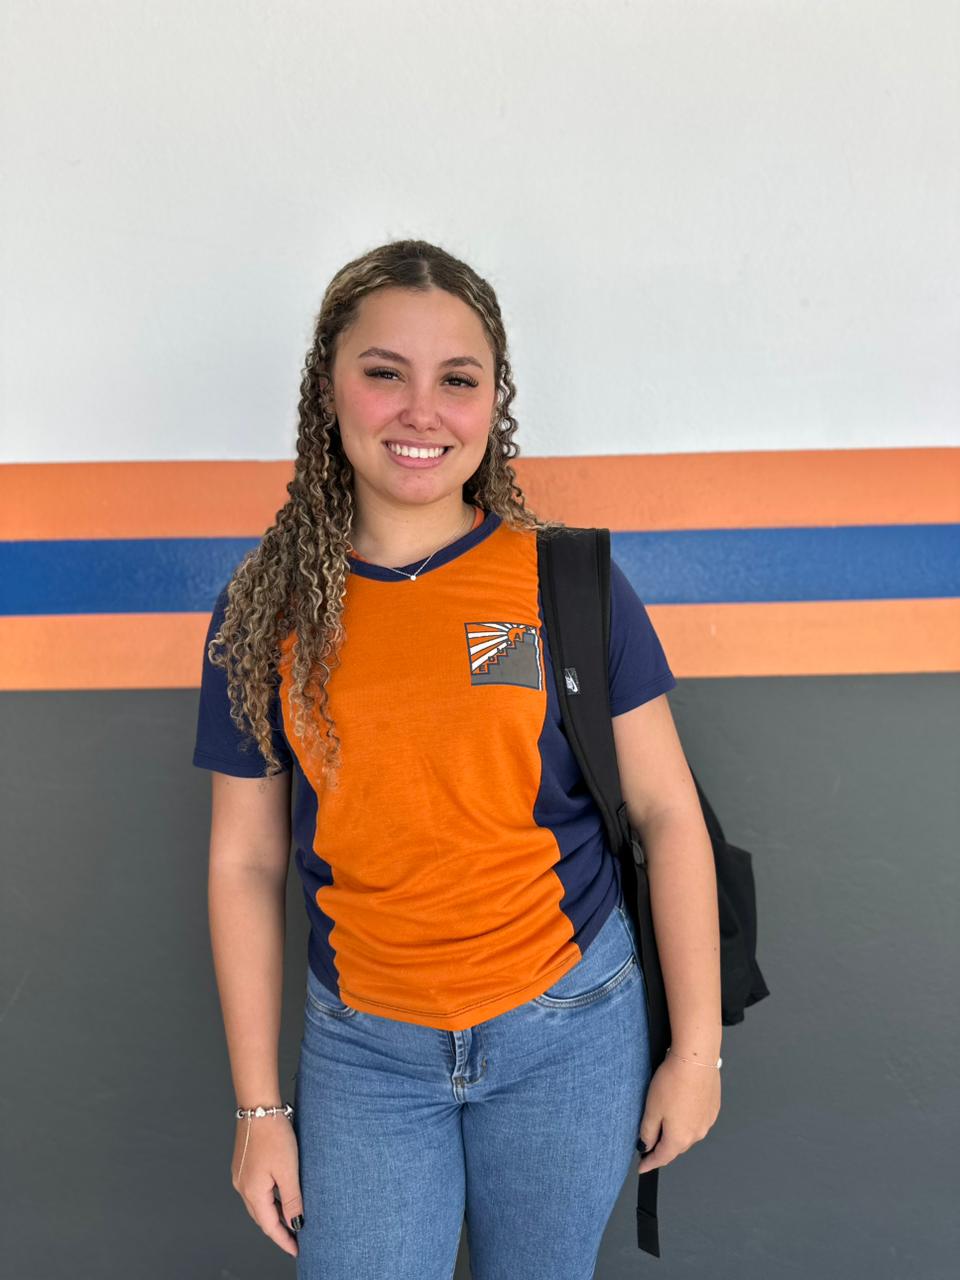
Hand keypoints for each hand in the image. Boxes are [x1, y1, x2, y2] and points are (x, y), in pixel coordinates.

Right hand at [231, 1116, 303, 1257]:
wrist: (258, 1107)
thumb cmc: (273, 1135)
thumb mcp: (288, 1170)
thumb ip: (292, 1198)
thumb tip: (296, 1222)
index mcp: (252, 1192)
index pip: (269, 1225)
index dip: (283, 1239)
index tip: (296, 1249)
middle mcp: (242, 1187)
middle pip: (262, 1217)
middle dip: (278, 1229)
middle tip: (296, 1237)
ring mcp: (241, 1176)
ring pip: (259, 1204)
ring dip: (274, 1213)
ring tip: (292, 1218)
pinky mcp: (244, 1165)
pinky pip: (256, 1191)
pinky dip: (269, 1199)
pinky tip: (280, 1195)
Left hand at [636, 1052, 720, 1173]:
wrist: (696, 1060)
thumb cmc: (673, 1082)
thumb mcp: (652, 1109)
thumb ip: (647, 1132)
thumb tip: (645, 1145)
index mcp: (679, 1138)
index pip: (662, 1158)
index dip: (650, 1163)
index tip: (643, 1167)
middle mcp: (697, 1134)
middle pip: (676, 1147)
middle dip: (663, 1146)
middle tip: (650, 1142)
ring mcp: (707, 1121)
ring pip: (688, 1134)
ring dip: (677, 1132)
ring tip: (665, 1119)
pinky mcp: (713, 1108)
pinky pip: (698, 1120)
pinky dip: (688, 1119)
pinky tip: (681, 1106)